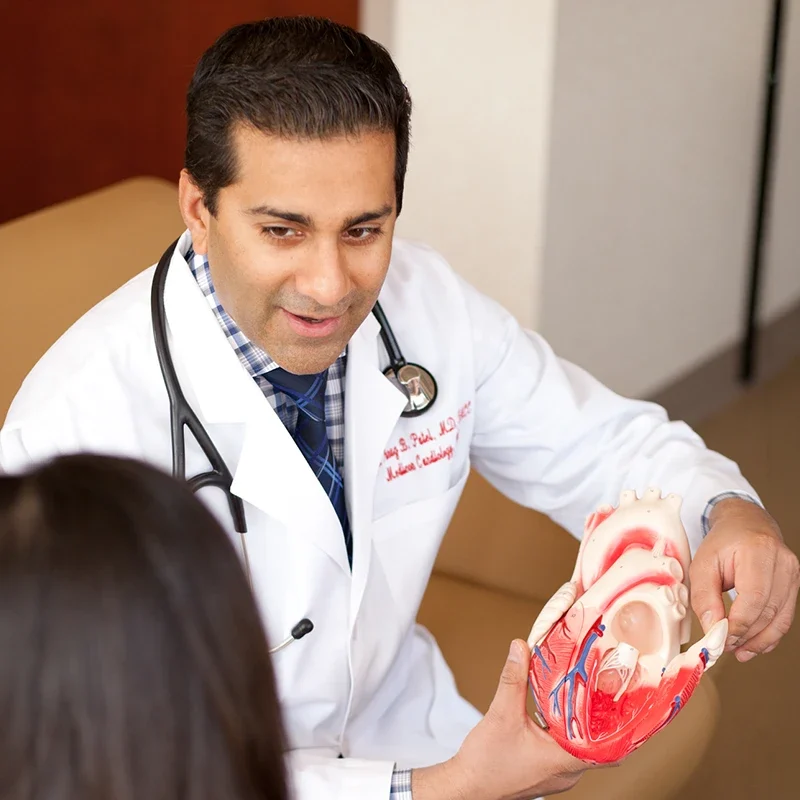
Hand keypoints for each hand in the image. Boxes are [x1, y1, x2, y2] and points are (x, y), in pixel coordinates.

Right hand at [412, 640, 611, 799]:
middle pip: (596, 744)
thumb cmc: (485, 762)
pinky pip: (564, 752)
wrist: (465, 788)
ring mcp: (556, 776)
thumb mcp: (501, 713)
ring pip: (579, 747)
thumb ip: (514, 679)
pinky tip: (555, 714)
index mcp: (564, 761)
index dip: (620, 727)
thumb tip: (520, 647)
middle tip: (603, 689)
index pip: (609, 748)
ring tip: (581, 696)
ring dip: (579, 725)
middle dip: (598, 718)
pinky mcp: (544, 774)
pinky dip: (564, 733)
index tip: (627, 703)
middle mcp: (567, 773)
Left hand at [690, 498, 799, 662]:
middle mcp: (782, 563)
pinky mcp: (794, 586)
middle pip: (768, 611)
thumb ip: (705, 597)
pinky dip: (769, 635)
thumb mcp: (702, 564)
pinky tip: (754, 645)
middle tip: (725, 647)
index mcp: (758, 551)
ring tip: (738, 650)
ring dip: (758, 640)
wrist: (745, 524)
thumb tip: (713, 630)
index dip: (739, 624)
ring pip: (780, 619)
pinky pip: (785, 618)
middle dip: (746, 635)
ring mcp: (792, 574)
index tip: (720, 639)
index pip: (754, 597)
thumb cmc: (723, 543)